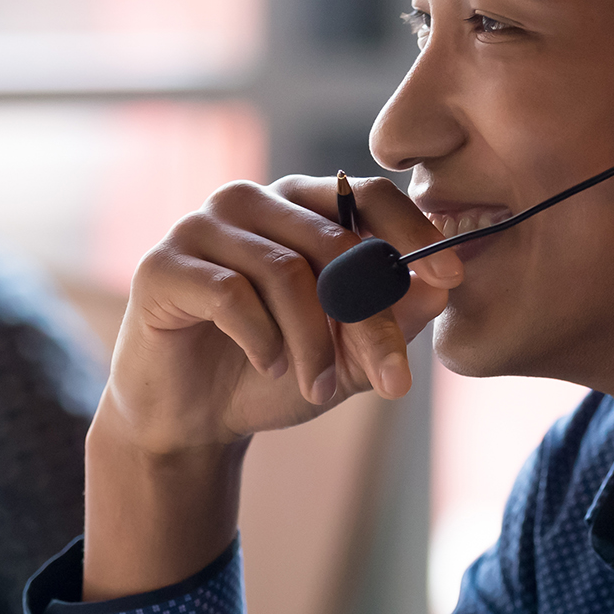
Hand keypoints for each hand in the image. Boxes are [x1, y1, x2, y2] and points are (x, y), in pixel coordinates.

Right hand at [101, 174, 460, 451]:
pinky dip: (262, 339)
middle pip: (334, 244)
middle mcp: (251, 201)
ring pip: (286, 271)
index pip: (366, 194)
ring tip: (318, 388)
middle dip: (371, 320)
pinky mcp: (162, 264)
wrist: (192, 419)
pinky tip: (269, 368)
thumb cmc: (272, 373)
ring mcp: (202, 226)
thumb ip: (394, 317)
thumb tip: (444, 284)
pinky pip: (231, 294)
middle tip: (391, 381)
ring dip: (313, 343)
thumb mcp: (349, 353)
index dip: (413, 232)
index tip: (451, 278)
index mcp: (300, 206)